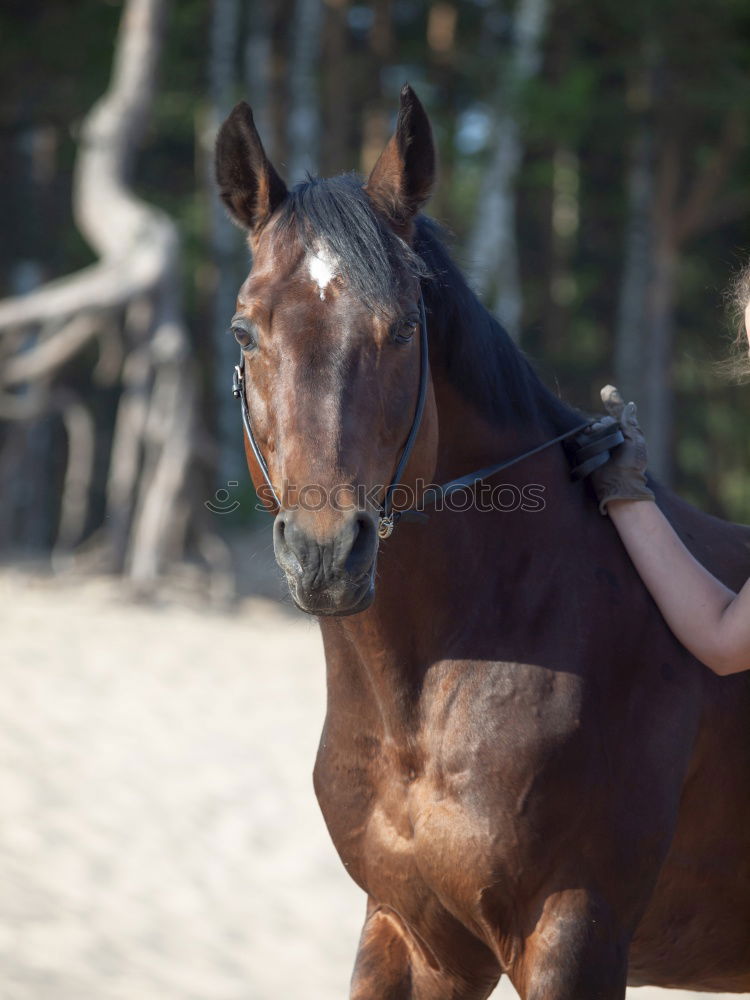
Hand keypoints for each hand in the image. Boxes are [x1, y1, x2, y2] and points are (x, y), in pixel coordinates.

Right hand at [589, 385, 654, 514]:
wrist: (620, 484)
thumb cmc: (632, 464)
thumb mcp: (635, 441)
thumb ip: (629, 423)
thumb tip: (630, 404)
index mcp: (623, 433)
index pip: (616, 413)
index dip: (612, 401)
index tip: (606, 389)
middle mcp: (609, 437)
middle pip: (602, 420)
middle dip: (605, 424)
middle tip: (611, 436)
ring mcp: (597, 445)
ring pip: (592, 428)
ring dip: (597, 432)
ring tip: (604, 445)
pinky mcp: (586, 453)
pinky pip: (582, 438)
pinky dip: (587, 437)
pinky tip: (593, 442)